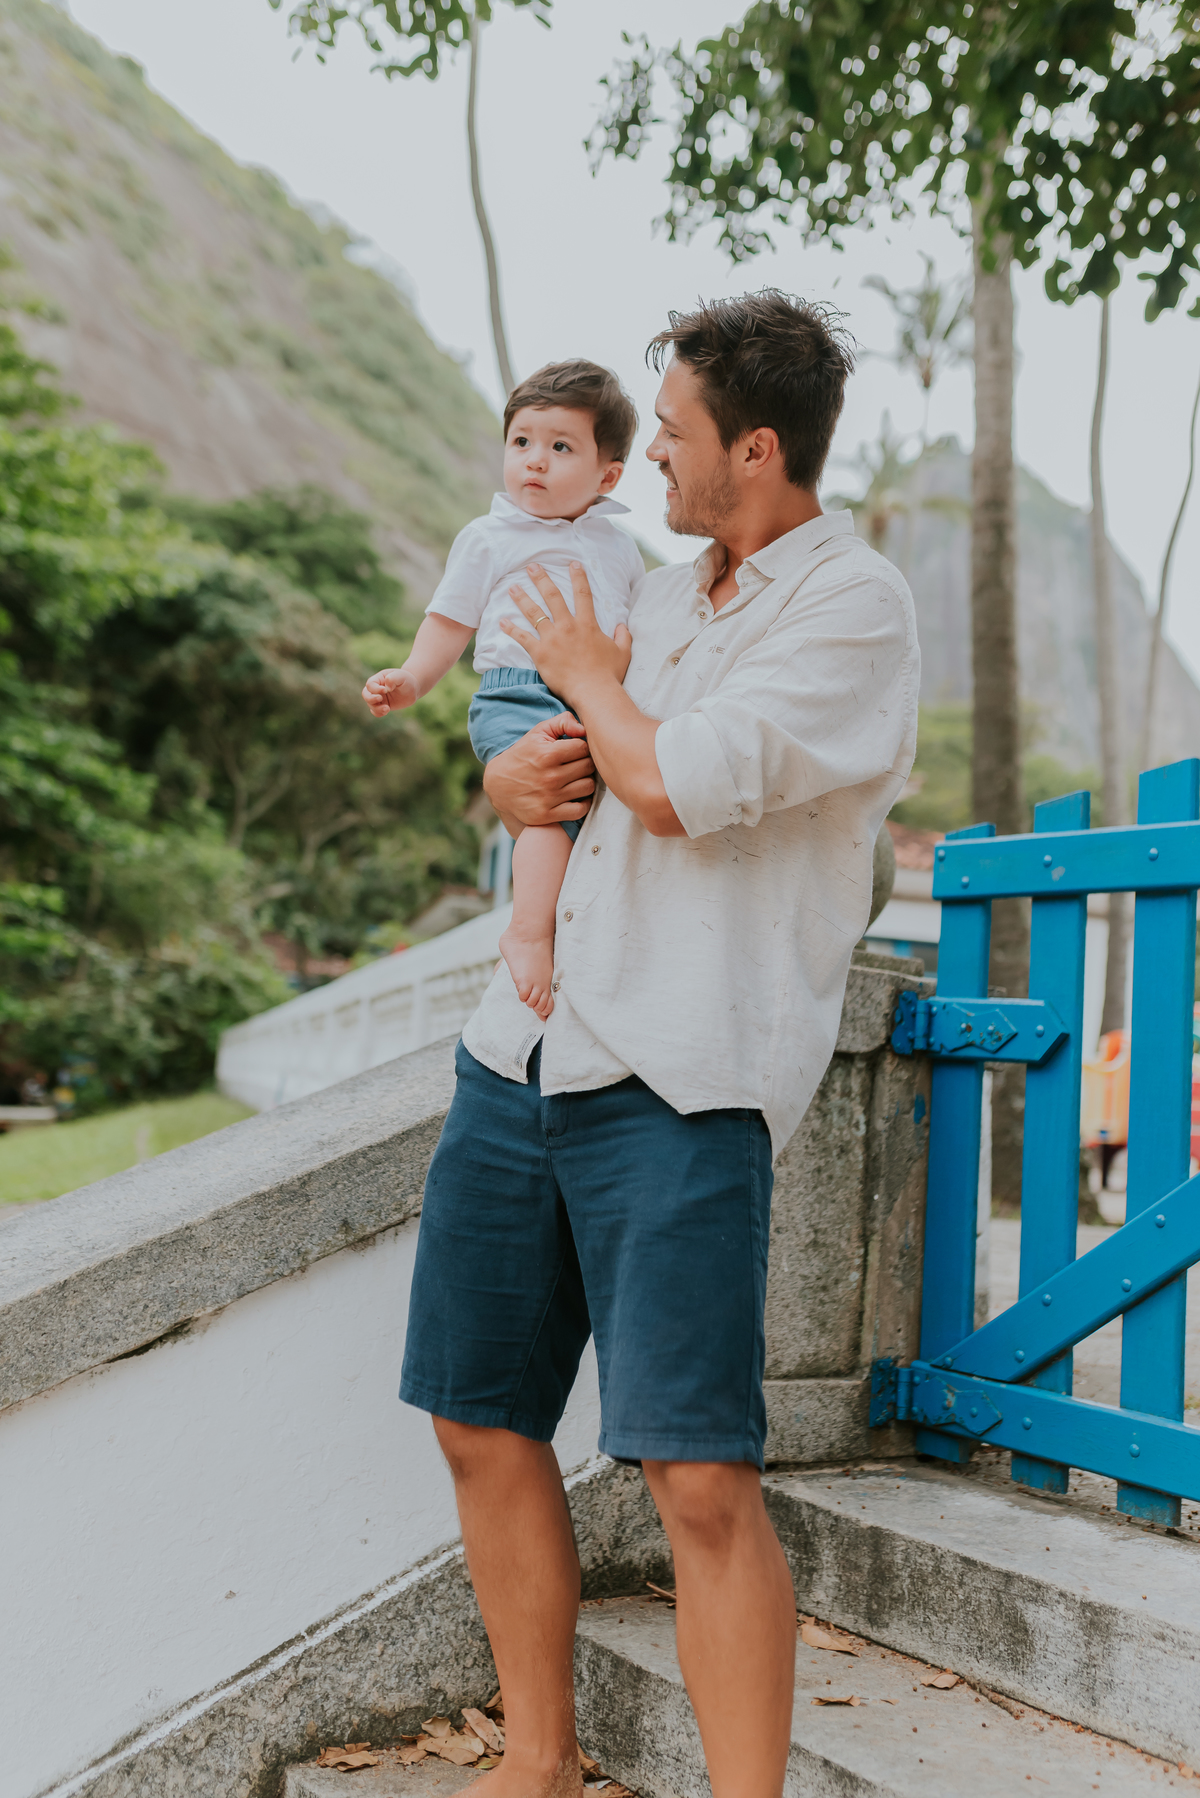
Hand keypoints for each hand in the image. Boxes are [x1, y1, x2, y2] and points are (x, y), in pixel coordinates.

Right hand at [362, 667, 417, 715]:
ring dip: (376, 708)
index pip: (370, 684)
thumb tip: (386, 688)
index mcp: (378, 679)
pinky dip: (378, 713)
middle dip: (370, 698)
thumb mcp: (401, 676)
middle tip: (380, 698)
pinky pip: (376, 712)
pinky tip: (386, 711)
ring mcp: (379, 698)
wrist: (413, 689)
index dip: (375, 688)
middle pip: (365, 694)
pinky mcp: (383, 706)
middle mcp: (376, 688)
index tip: (386, 690)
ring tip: (387, 708)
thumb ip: (393, 679)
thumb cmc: (406, 680)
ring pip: (370, 704)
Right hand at [483, 714, 596, 829]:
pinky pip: (580, 810)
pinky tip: (576, 796)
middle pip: (588, 766)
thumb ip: (562, 722)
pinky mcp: (547, 815)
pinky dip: (583, 804)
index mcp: (547, 754)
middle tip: (576, 764)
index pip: (583, 747)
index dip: (581, 747)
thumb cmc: (522, 756)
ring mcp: (549, 798)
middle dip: (585, 763)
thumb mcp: (537, 732)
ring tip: (576, 779)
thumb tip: (583, 728)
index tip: (574, 750)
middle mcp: (549, 777)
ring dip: (585, 781)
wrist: (497, 786)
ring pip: (588, 787)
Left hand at [500, 561, 631, 707]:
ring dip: (522, 598)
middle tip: (531, 566)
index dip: (578, 576)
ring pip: (534, 613)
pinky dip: (511, 629)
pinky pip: (522, 638)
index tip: (573, 563)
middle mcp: (568, 627)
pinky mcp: (540, 653)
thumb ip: (623, 636)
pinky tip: (502, 621)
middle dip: (541, 579)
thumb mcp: (622, 653)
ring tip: (512, 588)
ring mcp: (552, 639)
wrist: (594, 692)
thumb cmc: (609, 675)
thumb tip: (622, 626)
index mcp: (587, 624)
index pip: (583, 594)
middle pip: (552, 596)